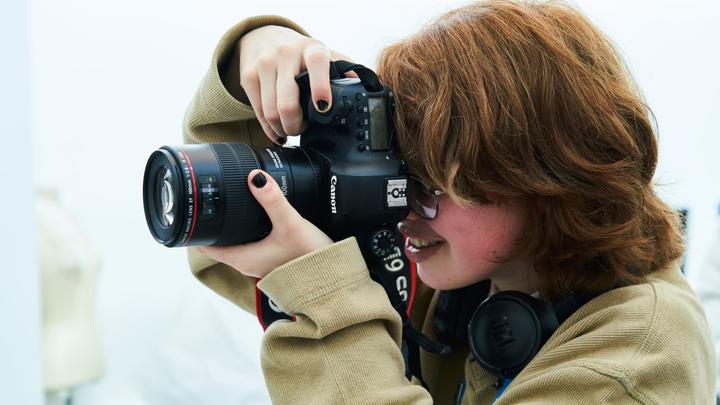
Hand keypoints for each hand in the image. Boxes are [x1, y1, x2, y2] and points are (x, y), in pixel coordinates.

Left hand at [197, 169, 333, 277]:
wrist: (333, 279)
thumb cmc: (309, 258)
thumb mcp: (289, 224)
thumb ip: (272, 199)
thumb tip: (256, 176)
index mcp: (242, 258)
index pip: (205, 246)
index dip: (196, 229)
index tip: (194, 208)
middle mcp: (247, 263)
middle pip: (220, 242)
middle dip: (215, 222)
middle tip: (213, 198)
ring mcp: (261, 263)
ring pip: (237, 243)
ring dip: (233, 226)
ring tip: (235, 202)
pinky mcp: (274, 260)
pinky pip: (254, 243)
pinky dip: (250, 230)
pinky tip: (262, 216)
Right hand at [236, 25, 354, 143]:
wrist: (262, 36)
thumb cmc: (300, 53)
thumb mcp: (324, 55)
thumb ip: (345, 69)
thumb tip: (371, 89)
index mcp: (312, 48)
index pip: (317, 64)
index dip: (320, 87)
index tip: (324, 107)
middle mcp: (286, 54)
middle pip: (287, 103)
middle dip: (296, 126)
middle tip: (303, 129)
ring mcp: (264, 65)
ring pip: (271, 113)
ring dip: (283, 129)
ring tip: (291, 129)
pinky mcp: (247, 76)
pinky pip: (258, 113)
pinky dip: (269, 129)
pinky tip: (278, 130)